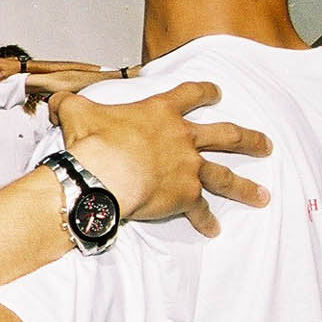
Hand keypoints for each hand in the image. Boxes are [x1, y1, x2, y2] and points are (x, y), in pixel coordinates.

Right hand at [55, 81, 270, 237]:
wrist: (102, 174)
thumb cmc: (92, 141)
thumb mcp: (76, 111)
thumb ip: (70, 104)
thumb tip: (56, 102)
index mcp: (161, 113)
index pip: (190, 94)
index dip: (205, 92)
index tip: (217, 92)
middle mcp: (183, 138)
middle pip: (226, 135)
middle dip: (248, 140)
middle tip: (265, 144)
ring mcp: (188, 168)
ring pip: (225, 176)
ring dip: (245, 187)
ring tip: (262, 195)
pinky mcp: (184, 196)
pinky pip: (200, 211)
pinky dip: (206, 221)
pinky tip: (213, 229)